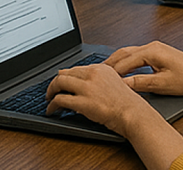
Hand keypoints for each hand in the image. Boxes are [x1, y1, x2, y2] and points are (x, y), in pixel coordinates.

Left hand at [46, 63, 161, 134]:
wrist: (134, 114)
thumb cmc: (128, 104)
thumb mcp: (115, 83)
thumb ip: (99, 80)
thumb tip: (83, 84)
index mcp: (100, 68)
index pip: (76, 68)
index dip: (66, 76)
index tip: (62, 81)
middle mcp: (92, 74)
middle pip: (65, 73)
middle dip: (55, 82)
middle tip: (51, 90)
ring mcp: (87, 87)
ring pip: (59, 83)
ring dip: (50, 91)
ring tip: (48, 99)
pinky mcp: (83, 102)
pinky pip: (60, 100)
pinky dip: (52, 105)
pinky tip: (51, 110)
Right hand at [101, 41, 182, 97]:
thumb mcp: (162, 84)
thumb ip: (140, 83)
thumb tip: (123, 85)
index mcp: (151, 51)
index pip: (124, 61)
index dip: (111, 72)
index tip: (100, 80)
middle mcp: (151, 46)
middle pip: (123, 53)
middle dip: (108, 63)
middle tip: (95, 73)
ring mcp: (153, 48)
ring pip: (128, 52)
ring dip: (116, 61)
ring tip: (104, 72)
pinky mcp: (156, 52)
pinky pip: (135, 54)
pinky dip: (125, 61)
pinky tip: (121, 69)